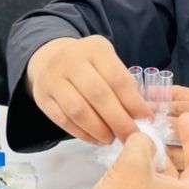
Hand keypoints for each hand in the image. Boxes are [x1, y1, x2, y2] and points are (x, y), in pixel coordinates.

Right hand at [26, 35, 150, 144]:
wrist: (50, 59)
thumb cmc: (88, 65)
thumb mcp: (108, 62)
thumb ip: (124, 85)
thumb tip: (141, 116)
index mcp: (95, 49)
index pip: (118, 79)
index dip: (133, 103)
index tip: (146, 120)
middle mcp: (71, 60)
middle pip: (98, 95)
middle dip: (118, 120)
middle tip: (130, 137)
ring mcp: (53, 79)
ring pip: (78, 110)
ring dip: (99, 130)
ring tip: (111, 139)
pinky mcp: (42, 97)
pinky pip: (64, 120)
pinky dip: (82, 134)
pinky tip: (95, 139)